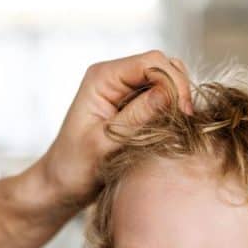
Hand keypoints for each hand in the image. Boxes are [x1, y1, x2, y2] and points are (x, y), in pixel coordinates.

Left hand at [37, 50, 192, 213]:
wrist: (62, 185)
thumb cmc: (75, 168)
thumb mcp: (105, 144)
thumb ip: (137, 117)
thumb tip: (170, 93)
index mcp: (102, 77)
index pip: (152, 62)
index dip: (174, 83)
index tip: (183, 114)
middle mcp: (115, 77)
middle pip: (163, 66)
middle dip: (179, 90)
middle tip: (185, 122)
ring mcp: (125, 90)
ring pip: (167, 81)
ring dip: (177, 101)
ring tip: (178, 128)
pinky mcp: (133, 106)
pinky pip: (163, 99)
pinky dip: (172, 111)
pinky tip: (171, 131)